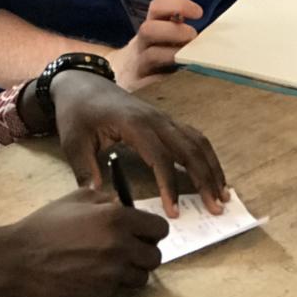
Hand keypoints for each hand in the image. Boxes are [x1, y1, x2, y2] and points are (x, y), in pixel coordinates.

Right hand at [0, 189, 168, 296]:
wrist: (19, 257)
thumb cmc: (45, 225)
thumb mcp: (77, 199)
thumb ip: (106, 199)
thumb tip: (125, 205)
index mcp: (117, 218)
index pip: (159, 229)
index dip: (152, 231)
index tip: (142, 232)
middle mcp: (120, 246)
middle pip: (155, 256)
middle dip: (144, 252)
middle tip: (129, 249)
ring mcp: (111, 272)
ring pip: (142, 277)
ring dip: (131, 271)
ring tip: (112, 263)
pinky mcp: (101, 293)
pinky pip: (120, 290)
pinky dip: (113, 283)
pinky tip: (95, 273)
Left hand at [51, 69, 228, 216]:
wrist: (82, 84)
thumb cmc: (77, 113)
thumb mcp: (73, 142)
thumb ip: (86, 171)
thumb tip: (100, 200)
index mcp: (134, 124)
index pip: (160, 158)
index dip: (169, 185)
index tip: (175, 212)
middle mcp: (155, 119)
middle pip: (188, 149)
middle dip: (205, 179)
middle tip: (215, 208)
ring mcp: (163, 118)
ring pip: (197, 142)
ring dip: (212, 168)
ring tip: (223, 195)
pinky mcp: (165, 120)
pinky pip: (193, 136)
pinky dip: (206, 156)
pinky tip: (212, 174)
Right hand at [110, 0, 201, 90]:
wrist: (123, 76)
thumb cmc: (154, 54)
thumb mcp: (162, 38)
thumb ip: (180, 31)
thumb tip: (215, 30)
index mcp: (150, 28)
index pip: (157, 8)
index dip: (178, 5)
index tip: (198, 13)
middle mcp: (142, 44)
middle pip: (148, 29)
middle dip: (173, 31)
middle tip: (193, 37)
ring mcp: (139, 66)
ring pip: (151, 56)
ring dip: (174, 54)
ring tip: (190, 59)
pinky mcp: (139, 87)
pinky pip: (152, 83)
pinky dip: (169, 80)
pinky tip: (184, 81)